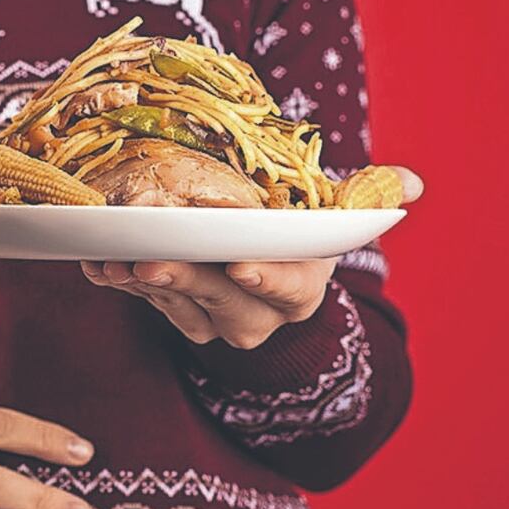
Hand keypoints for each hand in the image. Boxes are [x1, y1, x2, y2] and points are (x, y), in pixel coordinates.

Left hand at [82, 166, 422, 349]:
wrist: (259, 262)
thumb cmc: (295, 229)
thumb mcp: (330, 210)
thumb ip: (363, 196)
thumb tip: (412, 185)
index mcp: (303, 285)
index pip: (290, 287)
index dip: (266, 277)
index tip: (239, 265)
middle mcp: (261, 315)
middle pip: (222, 301)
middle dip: (186, 279)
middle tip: (151, 260)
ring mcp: (215, 323)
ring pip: (177, 306)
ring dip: (142, 283)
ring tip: (114, 257)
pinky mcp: (176, 317)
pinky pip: (145, 304)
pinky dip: (120, 284)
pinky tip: (97, 264)